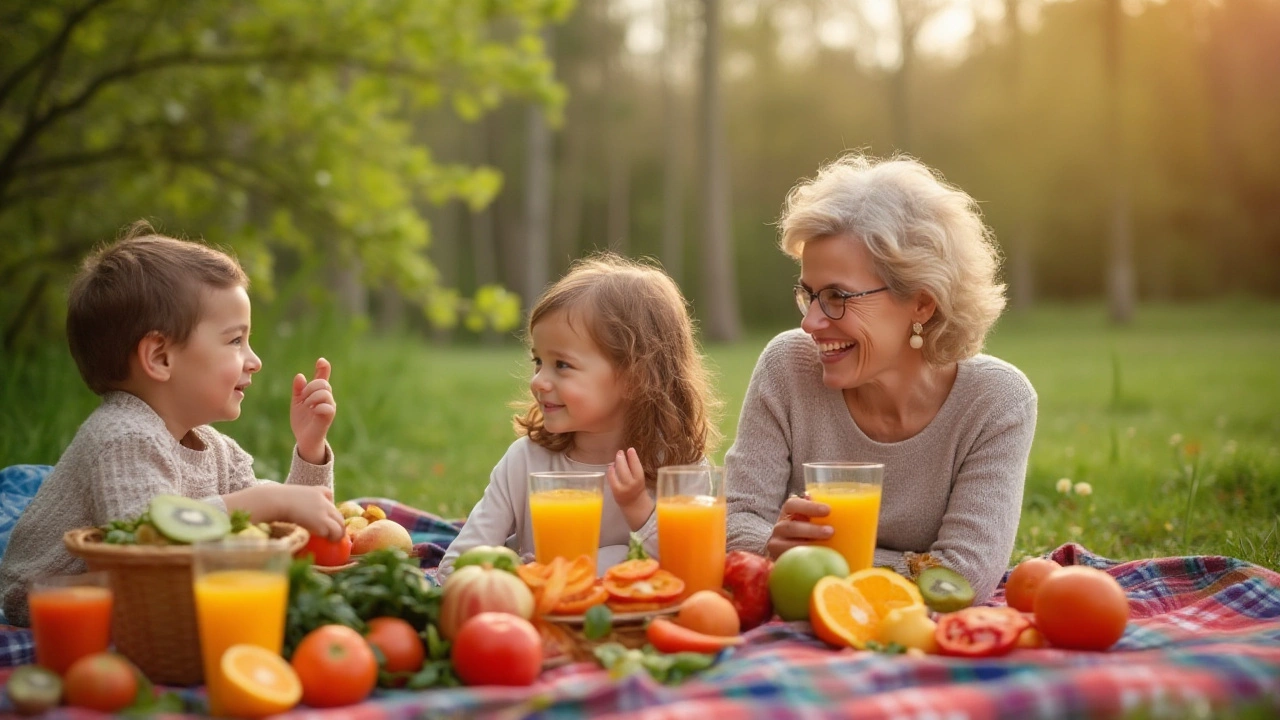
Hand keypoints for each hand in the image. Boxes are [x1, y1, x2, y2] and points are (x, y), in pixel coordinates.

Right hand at [224, 484, 345, 541]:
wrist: (272, 501)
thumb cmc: (272, 501)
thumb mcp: (286, 498)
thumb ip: (293, 504)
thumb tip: (282, 513)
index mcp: (315, 490)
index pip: (328, 496)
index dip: (328, 508)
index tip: (323, 517)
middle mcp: (323, 499)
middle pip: (337, 514)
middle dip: (336, 525)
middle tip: (330, 536)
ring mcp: (325, 510)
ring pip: (340, 524)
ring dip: (336, 533)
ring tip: (330, 541)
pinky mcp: (323, 521)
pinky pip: (334, 532)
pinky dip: (332, 538)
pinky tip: (326, 542)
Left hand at [291, 358, 335, 464]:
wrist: (304, 439)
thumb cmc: (302, 420)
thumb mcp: (296, 403)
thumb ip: (298, 390)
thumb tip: (300, 376)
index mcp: (317, 393)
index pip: (323, 377)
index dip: (323, 368)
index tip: (321, 361)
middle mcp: (326, 398)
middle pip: (323, 383)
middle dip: (310, 388)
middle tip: (303, 398)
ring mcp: (329, 407)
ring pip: (325, 393)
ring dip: (312, 397)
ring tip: (307, 406)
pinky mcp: (329, 417)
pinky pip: (327, 406)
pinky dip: (317, 407)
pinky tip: (312, 411)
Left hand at [607, 447, 652, 530]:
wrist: (634, 506)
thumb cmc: (638, 490)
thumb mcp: (640, 480)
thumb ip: (634, 469)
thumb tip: (625, 456)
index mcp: (640, 480)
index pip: (637, 466)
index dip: (633, 457)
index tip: (630, 449)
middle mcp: (631, 484)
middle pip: (625, 468)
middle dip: (622, 458)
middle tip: (620, 452)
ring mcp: (622, 488)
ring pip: (618, 472)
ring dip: (616, 463)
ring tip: (616, 457)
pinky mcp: (615, 491)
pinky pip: (611, 479)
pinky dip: (610, 471)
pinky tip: (610, 467)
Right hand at [765, 494, 832, 559]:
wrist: (792, 556)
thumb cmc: (809, 533)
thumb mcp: (812, 521)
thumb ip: (818, 514)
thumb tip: (822, 502)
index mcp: (788, 513)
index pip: (793, 505)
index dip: (809, 507)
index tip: (828, 510)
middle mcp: (780, 527)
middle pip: (791, 527)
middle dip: (811, 530)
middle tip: (831, 532)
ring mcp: (776, 544)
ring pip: (788, 546)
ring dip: (807, 547)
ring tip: (825, 550)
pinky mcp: (778, 559)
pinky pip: (789, 560)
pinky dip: (802, 561)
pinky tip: (815, 562)